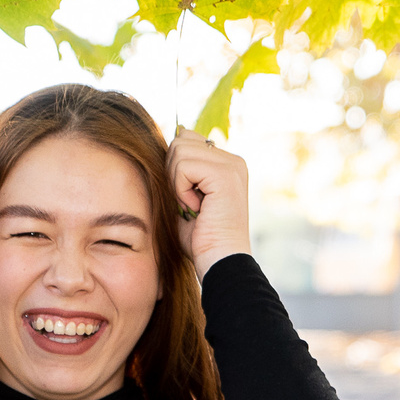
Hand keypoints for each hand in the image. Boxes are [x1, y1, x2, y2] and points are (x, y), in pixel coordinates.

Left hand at [166, 127, 250, 270]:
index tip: (186, 197)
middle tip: (189, 204)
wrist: (218, 261)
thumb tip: (167, 141)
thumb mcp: (184, 197)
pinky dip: (180, 190)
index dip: (174, 167)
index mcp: (225, 164)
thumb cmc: (200, 238)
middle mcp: (232, 160)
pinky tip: (196, 208)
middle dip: (172, 174)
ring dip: (176, 184)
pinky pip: (182, 167)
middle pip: (180, 141)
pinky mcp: (225, 174)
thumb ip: (179, 170)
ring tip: (193, 207)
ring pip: (179, 151)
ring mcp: (231, 165)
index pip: (187, 138)